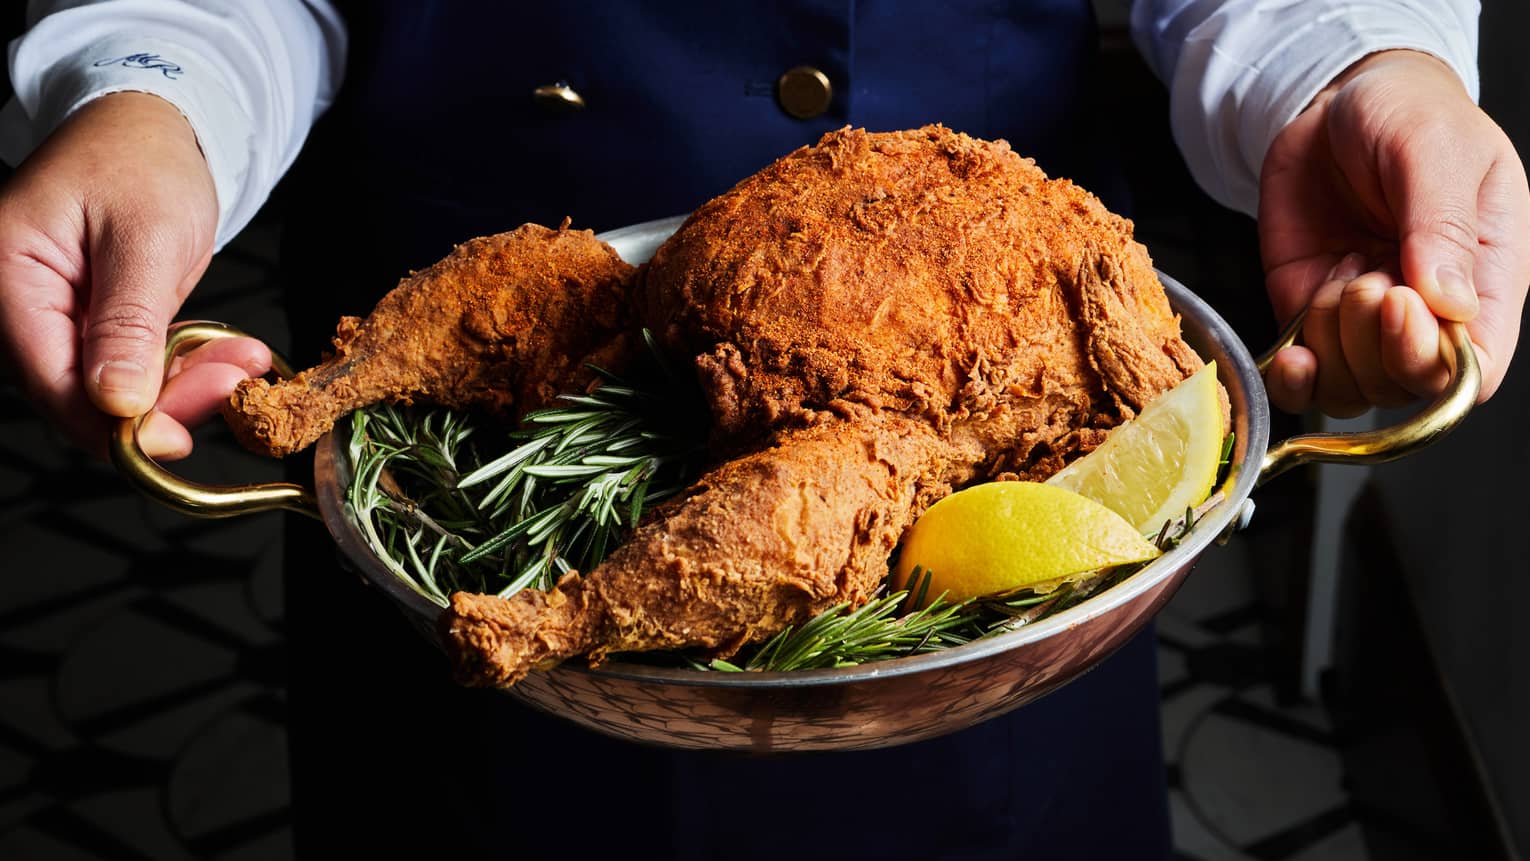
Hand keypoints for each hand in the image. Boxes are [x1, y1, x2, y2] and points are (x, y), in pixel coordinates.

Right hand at [0, 92, 268, 458]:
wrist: (156, 124)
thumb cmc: (142, 158)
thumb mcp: (145, 236)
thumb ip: (127, 322)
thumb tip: (116, 402)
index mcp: (9, 274)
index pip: (50, 380)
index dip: (111, 424)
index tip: (172, 441)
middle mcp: (23, 301)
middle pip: (82, 392)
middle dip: (164, 402)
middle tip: (232, 386)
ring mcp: (59, 314)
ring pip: (117, 386)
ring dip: (186, 385)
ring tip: (244, 362)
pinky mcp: (96, 321)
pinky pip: (137, 364)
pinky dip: (186, 366)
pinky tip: (232, 355)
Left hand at [1258, 49, 1529, 414]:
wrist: (1337, 101)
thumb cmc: (1408, 112)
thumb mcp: (1433, 148)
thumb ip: (1443, 224)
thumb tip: (1450, 303)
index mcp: (1485, 278)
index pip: (1475, 368)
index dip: (1434, 360)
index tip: (1399, 303)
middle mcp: (1427, 313)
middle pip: (1410, 388)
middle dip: (1376, 348)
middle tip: (1363, 281)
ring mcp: (1364, 320)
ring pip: (1354, 391)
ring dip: (1333, 352)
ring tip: (1336, 280)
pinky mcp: (1308, 316)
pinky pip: (1304, 381)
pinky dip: (1294, 379)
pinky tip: (1292, 354)